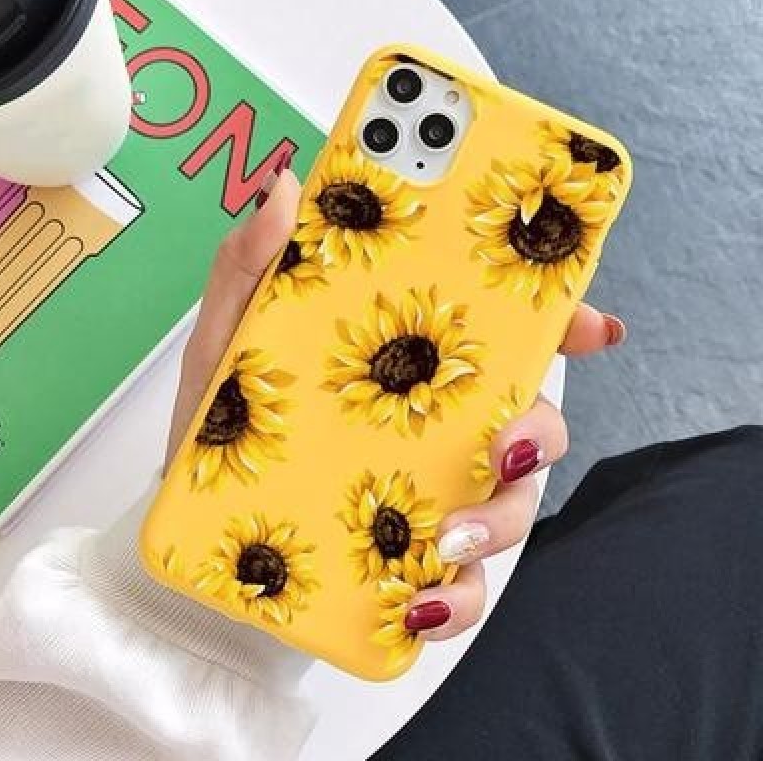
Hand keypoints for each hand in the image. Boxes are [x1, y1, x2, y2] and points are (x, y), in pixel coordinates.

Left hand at [165, 168, 625, 640]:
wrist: (197, 523)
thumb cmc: (225, 423)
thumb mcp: (226, 336)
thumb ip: (252, 263)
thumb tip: (286, 187)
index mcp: (412, 365)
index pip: (504, 336)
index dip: (561, 324)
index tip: (592, 324)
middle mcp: (437, 427)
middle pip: (528, 421)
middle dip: (540, 431)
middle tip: (507, 440)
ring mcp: (431, 494)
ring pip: (510, 506)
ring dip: (499, 521)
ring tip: (447, 534)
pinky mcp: (410, 561)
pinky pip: (460, 586)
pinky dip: (457, 600)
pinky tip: (422, 602)